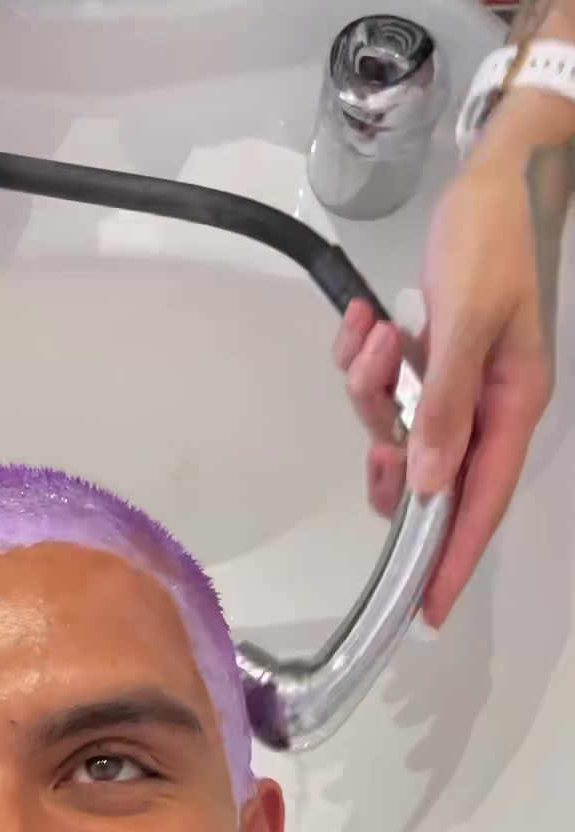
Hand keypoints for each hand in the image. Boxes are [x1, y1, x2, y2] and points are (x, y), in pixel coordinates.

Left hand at [335, 133, 554, 626]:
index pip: (479, 505)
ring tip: (375, 330)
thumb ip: (445, 404)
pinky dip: (363, 358)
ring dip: (370, 386)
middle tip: (372, 413)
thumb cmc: (491, 241)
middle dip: (388, 446)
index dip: (450, 560)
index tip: (425, 611)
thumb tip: (427, 482)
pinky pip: (382, 389)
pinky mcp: (426, 363)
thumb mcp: (466, 320)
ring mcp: (454, 387)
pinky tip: (365, 316)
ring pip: (394, 429)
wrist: (493, 175)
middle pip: (427, 474)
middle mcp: (486, 408)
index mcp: (512, 406)